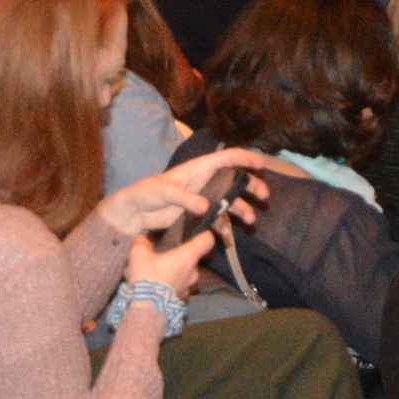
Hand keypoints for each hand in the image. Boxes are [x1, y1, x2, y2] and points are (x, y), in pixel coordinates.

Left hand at [93, 148, 283, 241]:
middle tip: (264, 196)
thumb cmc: (147, 193)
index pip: (227, 158)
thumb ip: (185, 198)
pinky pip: (218, 222)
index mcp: (199, 168)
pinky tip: (229, 240)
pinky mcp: (199, 216)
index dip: (245, 159)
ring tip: (251, 221)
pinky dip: (225, 230)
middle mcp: (206, 182)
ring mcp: (204, 199)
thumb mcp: (164, 191)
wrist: (135, 214)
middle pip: (235, 180)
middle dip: (251, 186)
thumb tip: (206, 207)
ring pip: (230, 202)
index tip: (262, 164)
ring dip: (242, 210)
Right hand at [124, 228, 211, 295]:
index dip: (204, 234)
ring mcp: (189, 287)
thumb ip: (142, 243)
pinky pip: (179, 286)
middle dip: (181, 256)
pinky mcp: (182, 299)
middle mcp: (194, 271)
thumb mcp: (139, 254)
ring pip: (186, 274)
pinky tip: (159, 286)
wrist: (147, 309)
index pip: (207, 240)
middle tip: (165, 255)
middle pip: (193, 258)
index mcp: (188, 256)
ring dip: (176, 271)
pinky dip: (172, 284)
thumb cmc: (148, 277)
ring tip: (160, 272)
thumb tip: (143, 240)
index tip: (198, 232)